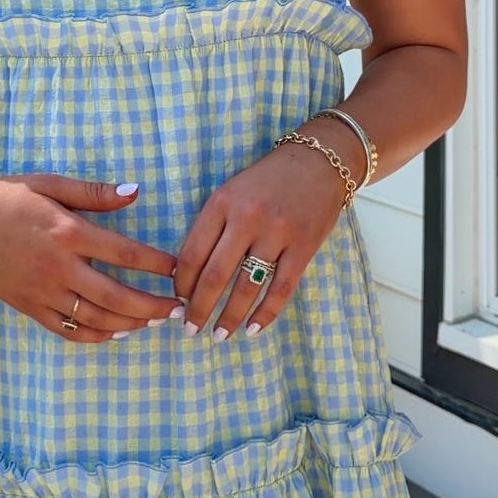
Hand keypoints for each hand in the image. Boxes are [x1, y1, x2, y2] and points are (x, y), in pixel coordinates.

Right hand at [0, 172, 180, 342]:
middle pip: (117, 296)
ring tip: (154, 322)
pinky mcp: (27, 306)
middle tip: (179, 309)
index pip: (124, 254)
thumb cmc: (4, 197)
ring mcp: (41, 292)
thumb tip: (135, 192)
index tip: (177, 270)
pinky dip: (95, 336)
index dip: (156, 264)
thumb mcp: (49, 184)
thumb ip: (93, 192)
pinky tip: (116, 332)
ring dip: (130, 324)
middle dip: (153, 306)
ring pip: (96, 319)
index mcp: (67, 233)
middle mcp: (57, 267)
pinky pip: (67, 330)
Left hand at [173, 139, 347, 339]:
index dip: (182, 284)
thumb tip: (188, 274)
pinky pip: (281, 289)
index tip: (179, 300)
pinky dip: (265, 313)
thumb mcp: (231, 192)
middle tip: (191, 329)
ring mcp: (277, 233)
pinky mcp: (304, 246)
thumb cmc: (267, 182)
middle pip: (214, 276)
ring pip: (246, 287)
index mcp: (221, 203)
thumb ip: (212, 227)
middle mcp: (247, 218)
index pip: (192, 254)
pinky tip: (253, 328)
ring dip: (230, 317)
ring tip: (219, 335)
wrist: (318, 162)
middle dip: (199, 309)